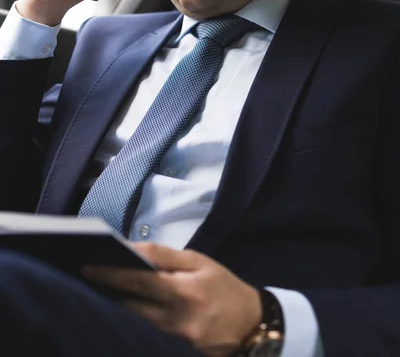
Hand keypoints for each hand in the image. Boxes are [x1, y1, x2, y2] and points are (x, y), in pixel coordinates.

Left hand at [82, 243, 261, 356]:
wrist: (252, 325)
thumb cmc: (223, 287)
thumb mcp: (200, 262)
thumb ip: (164, 256)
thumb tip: (131, 248)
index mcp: (186, 292)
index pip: (140, 281)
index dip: (112, 274)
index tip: (88, 266)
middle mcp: (178, 321)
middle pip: (131, 308)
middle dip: (107, 292)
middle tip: (86, 278)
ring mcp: (176, 343)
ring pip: (135, 324)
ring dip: (116, 308)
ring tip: (99, 292)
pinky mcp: (176, 355)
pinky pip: (145, 337)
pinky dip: (132, 324)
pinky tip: (122, 312)